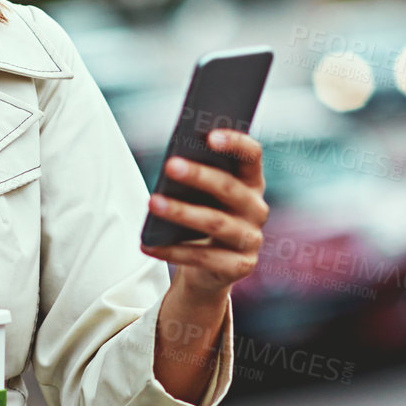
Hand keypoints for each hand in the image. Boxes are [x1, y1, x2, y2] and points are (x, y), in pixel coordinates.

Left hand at [141, 129, 267, 297]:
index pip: (252, 155)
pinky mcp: (240, 266)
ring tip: (152, 202)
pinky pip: (203, 258)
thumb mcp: (202, 196)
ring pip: (215, 223)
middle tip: (170, 165)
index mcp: (252, 182)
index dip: (235, 143)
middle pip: (229, 188)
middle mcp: (257, 209)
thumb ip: (197, 175)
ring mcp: (251, 239)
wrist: (210, 268)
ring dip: (182, 212)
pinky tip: (148, 243)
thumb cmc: (203, 217)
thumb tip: (173, 163)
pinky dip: (172, 251)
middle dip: (199, 175)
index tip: (210, 136)